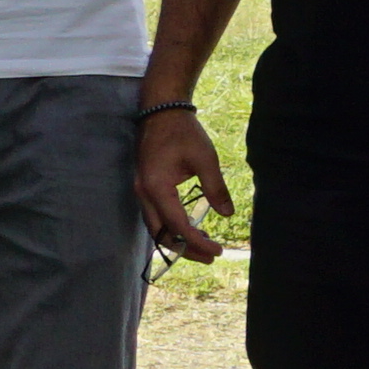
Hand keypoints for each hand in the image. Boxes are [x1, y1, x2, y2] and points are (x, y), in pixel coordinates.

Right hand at [134, 106, 236, 261]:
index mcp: (157, 188)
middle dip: (185, 249)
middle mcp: (144, 194)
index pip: (177, 225)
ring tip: (203, 247)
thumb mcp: (205, 158)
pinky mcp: (145, 188)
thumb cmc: (183, 132)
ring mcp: (141, 191)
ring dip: (178, 240)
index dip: (197, 241)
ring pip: (156, 227)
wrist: (160, 111)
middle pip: (161, 233)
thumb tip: (227, 214)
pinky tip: (189, 229)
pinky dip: (171, 228)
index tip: (218, 251)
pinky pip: (155, 216)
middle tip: (210, 257)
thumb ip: (215, 188)